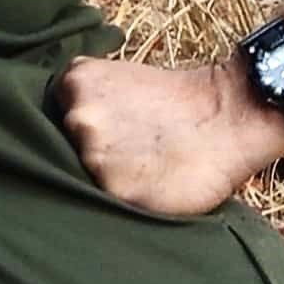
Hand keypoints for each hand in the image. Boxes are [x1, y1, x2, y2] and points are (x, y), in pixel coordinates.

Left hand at [58, 55, 283, 217]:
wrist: (231, 116)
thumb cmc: (179, 102)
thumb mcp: (121, 81)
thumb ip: (88, 102)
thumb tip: (60, 134)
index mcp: (75, 82)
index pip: (51, 121)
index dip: (80, 133)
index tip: (109, 134)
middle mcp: (78, 117)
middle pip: (63, 150)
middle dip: (92, 154)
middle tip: (130, 152)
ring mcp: (94, 154)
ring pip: (84, 179)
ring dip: (109, 179)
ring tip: (144, 167)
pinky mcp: (116, 189)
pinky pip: (108, 203)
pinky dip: (125, 198)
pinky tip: (150, 183)